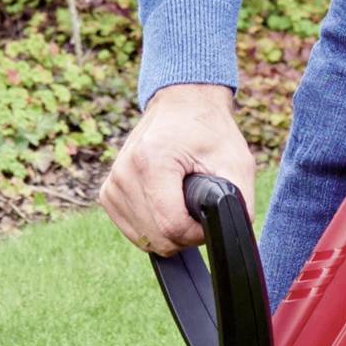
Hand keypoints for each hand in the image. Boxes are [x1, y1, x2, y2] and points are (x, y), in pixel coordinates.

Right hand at [100, 83, 257, 255]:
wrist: (182, 105)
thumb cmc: (210, 132)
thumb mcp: (237, 164)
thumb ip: (236, 206)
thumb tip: (226, 239)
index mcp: (151, 161)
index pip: (173, 228)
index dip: (197, 233)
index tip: (207, 212)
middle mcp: (125, 173)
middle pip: (159, 239)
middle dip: (184, 233)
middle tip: (196, 204)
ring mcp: (113, 184)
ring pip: (147, 241)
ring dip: (170, 230)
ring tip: (180, 199)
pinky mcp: (108, 193)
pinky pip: (136, 233)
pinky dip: (154, 226)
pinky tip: (164, 201)